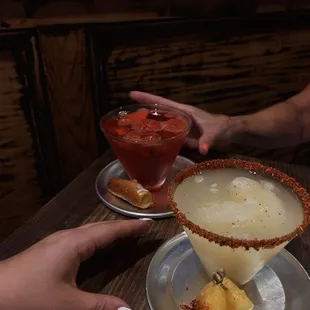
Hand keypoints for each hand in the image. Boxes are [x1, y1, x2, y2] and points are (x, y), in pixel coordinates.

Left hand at [0, 220, 148, 309]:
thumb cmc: (29, 297)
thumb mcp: (66, 304)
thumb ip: (99, 306)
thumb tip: (128, 309)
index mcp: (74, 243)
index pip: (109, 231)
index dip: (129, 228)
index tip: (147, 223)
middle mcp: (67, 238)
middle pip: (99, 227)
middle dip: (120, 227)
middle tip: (140, 227)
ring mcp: (56, 243)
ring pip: (88, 232)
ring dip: (107, 231)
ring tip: (123, 234)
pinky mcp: (49, 250)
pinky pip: (79, 239)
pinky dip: (95, 239)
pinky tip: (94, 246)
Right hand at [130, 91, 230, 153]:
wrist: (231, 133)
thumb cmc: (223, 127)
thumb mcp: (215, 132)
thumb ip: (207, 140)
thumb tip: (202, 150)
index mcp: (184, 111)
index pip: (162, 102)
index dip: (147, 98)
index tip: (132, 93)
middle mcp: (180, 117)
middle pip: (158, 112)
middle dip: (143, 111)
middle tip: (126, 114)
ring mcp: (181, 127)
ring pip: (162, 124)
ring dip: (150, 126)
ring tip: (133, 129)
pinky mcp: (184, 137)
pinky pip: (168, 136)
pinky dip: (160, 139)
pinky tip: (151, 144)